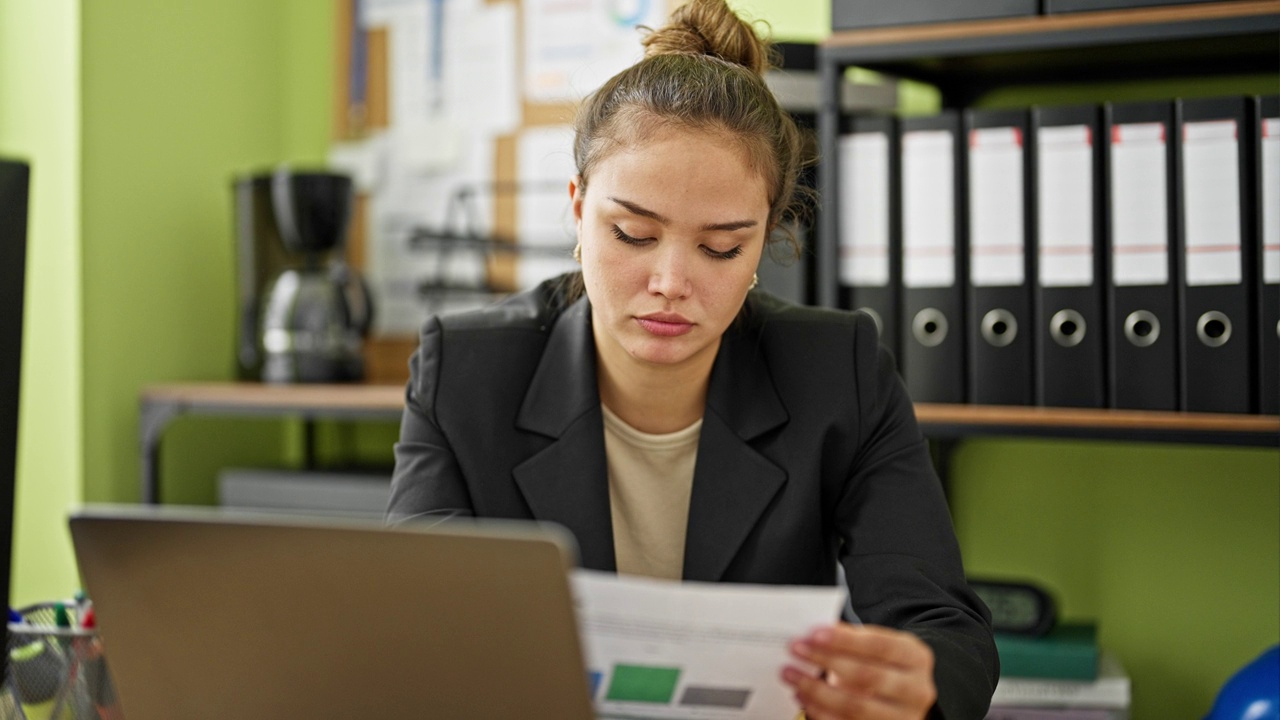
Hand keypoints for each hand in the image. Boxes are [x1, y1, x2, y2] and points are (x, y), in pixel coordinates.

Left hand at [781, 623, 936, 719]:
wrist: (904, 698)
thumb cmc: (885, 665)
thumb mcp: (878, 647)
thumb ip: (851, 639)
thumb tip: (814, 633)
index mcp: (916, 658)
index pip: (880, 645)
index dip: (846, 640)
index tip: (814, 634)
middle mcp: (916, 690)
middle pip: (867, 675)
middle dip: (826, 661)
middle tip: (795, 650)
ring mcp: (903, 717)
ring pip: (856, 705)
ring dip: (817, 690)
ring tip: (793, 676)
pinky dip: (822, 713)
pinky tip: (804, 699)